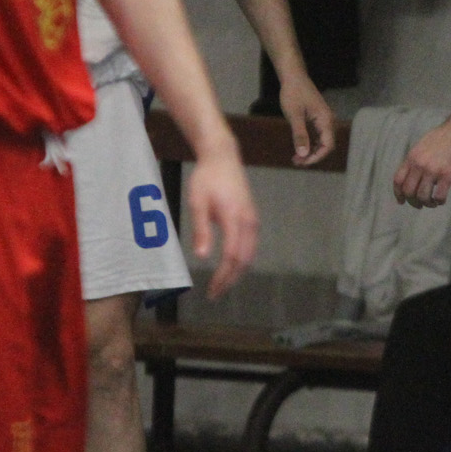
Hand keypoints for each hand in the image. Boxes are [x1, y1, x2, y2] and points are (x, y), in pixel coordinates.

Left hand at [185, 149, 258, 296]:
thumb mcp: (197, 202)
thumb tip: (202, 256)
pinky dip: (242, 261)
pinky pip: (250, 246)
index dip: (223, 276)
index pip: (232, 256)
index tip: (211, 290)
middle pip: (244, 260)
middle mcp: (249, 222)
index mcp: (234, 218)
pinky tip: (230, 267)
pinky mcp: (252, 218)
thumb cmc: (206, 178)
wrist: (223, 157)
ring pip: (250, 254)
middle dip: (230, 279)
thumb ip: (201, 230)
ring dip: (237, 272)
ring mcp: (253, 220)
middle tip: (215, 293)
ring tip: (222, 284)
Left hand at [277, 73, 336, 166]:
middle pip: (326, 145)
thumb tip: (303, 154)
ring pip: (321, 141)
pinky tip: (299, 147)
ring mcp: (323, 119)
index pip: (328, 145)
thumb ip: (300, 135)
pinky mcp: (317, 118)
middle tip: (296, 161)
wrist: (293, 76)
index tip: (302, 161)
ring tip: (296, 157)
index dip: (316, 157)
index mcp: (326, 120)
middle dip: (312, 156)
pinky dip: (309, 143)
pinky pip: (317, 135)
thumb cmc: (293, 93)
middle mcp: (328, 121)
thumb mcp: (294, 115)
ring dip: (310, 151)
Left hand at [393, 116, 450, 207]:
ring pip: (423, 196)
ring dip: (428, 203)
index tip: (402, 201)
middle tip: (421, 205)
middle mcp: (420, 164)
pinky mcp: (449, 174)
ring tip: (434, 203)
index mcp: (412, 157)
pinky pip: (439, 196)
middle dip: (414, 202)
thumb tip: (416, 176)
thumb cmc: (446, 135)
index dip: (398, 194)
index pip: (398, 180)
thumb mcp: (424, 145)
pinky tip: (442, 199)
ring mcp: (434, 170)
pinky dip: (439, 201)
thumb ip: (418, 159)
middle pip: (409, 192)